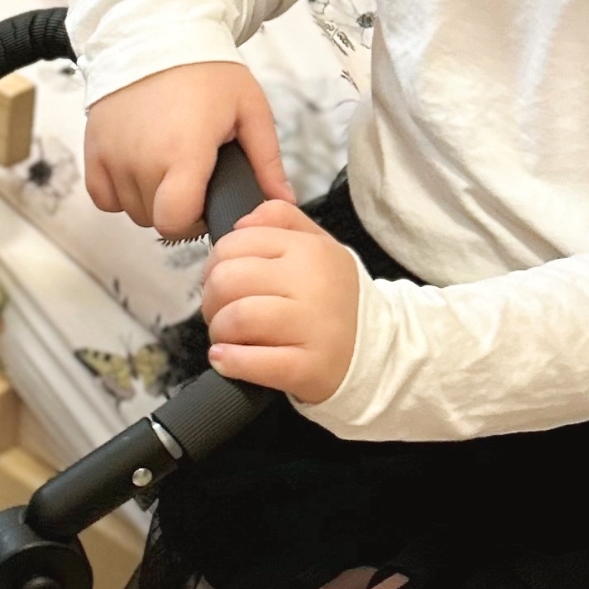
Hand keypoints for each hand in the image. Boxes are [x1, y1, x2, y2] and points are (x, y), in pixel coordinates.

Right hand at [83, 60, 290, 239]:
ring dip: (149, 199)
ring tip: (166, 166)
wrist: (156, 33)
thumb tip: (282, 201)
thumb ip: (266, 162)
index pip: (175, 223)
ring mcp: (113, 156)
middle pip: (155, 220)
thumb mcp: (249, 110)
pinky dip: (119, 192)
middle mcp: (141, 160)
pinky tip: (139, 169)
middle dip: (176, 208)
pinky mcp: (93, 150)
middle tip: (191, 178)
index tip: (203, 203)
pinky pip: (103, 197)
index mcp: (183, 153)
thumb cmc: (205, 69)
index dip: (192, 223)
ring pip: (131, 210)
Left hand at [199, 198, 362, 402]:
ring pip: (235, 318)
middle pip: (228, 280)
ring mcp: (311, 328)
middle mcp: (311, 284)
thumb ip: (280, 220)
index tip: (222, 282)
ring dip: (219, 331)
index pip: (234, 244)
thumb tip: (241, 222)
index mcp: (309, 250)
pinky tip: (225, 358)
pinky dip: (228, 360)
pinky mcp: (307, 368)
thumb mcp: (318, 246)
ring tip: (228, 337)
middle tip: (221, 313)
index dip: (215, 264)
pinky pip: (250, 362)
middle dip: (211, 299)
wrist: (377, 349)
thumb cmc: (334, 297)